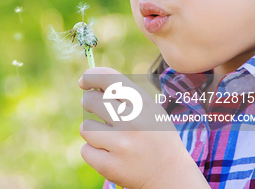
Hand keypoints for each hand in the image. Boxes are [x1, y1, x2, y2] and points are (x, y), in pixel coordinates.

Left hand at [78, 67, 208, 188]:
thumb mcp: (150, 112)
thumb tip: (91, 81)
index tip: (83, 81)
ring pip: (85, 128)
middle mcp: (134, 122)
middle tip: (96, 110)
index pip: (110, 79)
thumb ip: (125, 96)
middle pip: (91, 101)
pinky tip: (111, 156)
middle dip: (88, 103)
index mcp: (145, 105)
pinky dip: (94, 152)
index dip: (91, 76)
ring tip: (110, 139)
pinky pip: (86, 150)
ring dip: (93, 132)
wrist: (171, 177)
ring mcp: (122, 145)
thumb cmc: (155, 138)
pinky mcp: (110, 165)